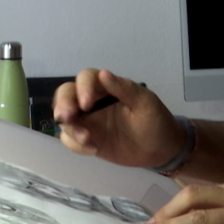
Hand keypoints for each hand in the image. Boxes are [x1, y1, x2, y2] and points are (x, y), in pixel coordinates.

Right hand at [53, 68, 183, 167]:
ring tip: (88, 140)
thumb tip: (103, 73)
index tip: (86, 104)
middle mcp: (92, 101)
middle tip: (66, 118)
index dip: (82, 88)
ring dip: (70, 128)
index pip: (86, 78)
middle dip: (63, 104)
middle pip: (66, 94)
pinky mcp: (88, 139)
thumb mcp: (145, 102)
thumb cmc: (155, 120)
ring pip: (65, 118)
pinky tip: (94, 149)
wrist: (161, 150)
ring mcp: (89, 121)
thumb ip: (125, 89)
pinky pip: (70, 139)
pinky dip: (75, 144)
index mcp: (106, 87)